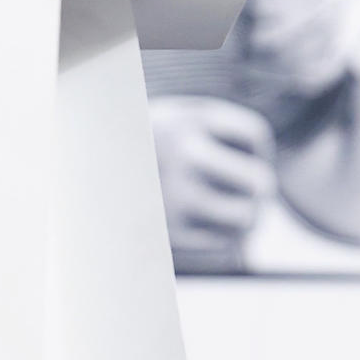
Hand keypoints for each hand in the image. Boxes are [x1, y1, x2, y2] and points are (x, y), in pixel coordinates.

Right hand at [150, 96, 275, 262]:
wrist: (95, 170)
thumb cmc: (149, 143)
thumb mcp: (177, 117)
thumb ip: (222, 130)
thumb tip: (264, 182)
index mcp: (188, 120)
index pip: (255, 134)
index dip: (259, 147)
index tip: (245, 152)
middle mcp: (184, 156)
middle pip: (259, 182)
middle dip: (262, 187)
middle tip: (255, 190)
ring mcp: (177, 196)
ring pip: (246, 218)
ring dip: (250, 217)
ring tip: (241, 211)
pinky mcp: (171, 232)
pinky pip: (224, 243)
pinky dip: (229, 237)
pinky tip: (216, 224)